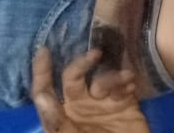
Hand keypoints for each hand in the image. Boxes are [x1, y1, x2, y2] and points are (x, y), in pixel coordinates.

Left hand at [32, 47, 149, 132]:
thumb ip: (56, 123)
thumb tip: (42, 96)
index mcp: (61, 118)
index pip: (45, 91)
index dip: (41, 72)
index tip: (43, 51)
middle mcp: (78, 107)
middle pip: (74, 77)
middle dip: (82, 64)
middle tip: (95, 55)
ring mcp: (102, 103)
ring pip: (101, 77)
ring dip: (110, 78)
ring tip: (123, 86)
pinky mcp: (125, 102)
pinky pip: (123, 82)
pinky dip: (126, 80)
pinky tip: (131, 87)